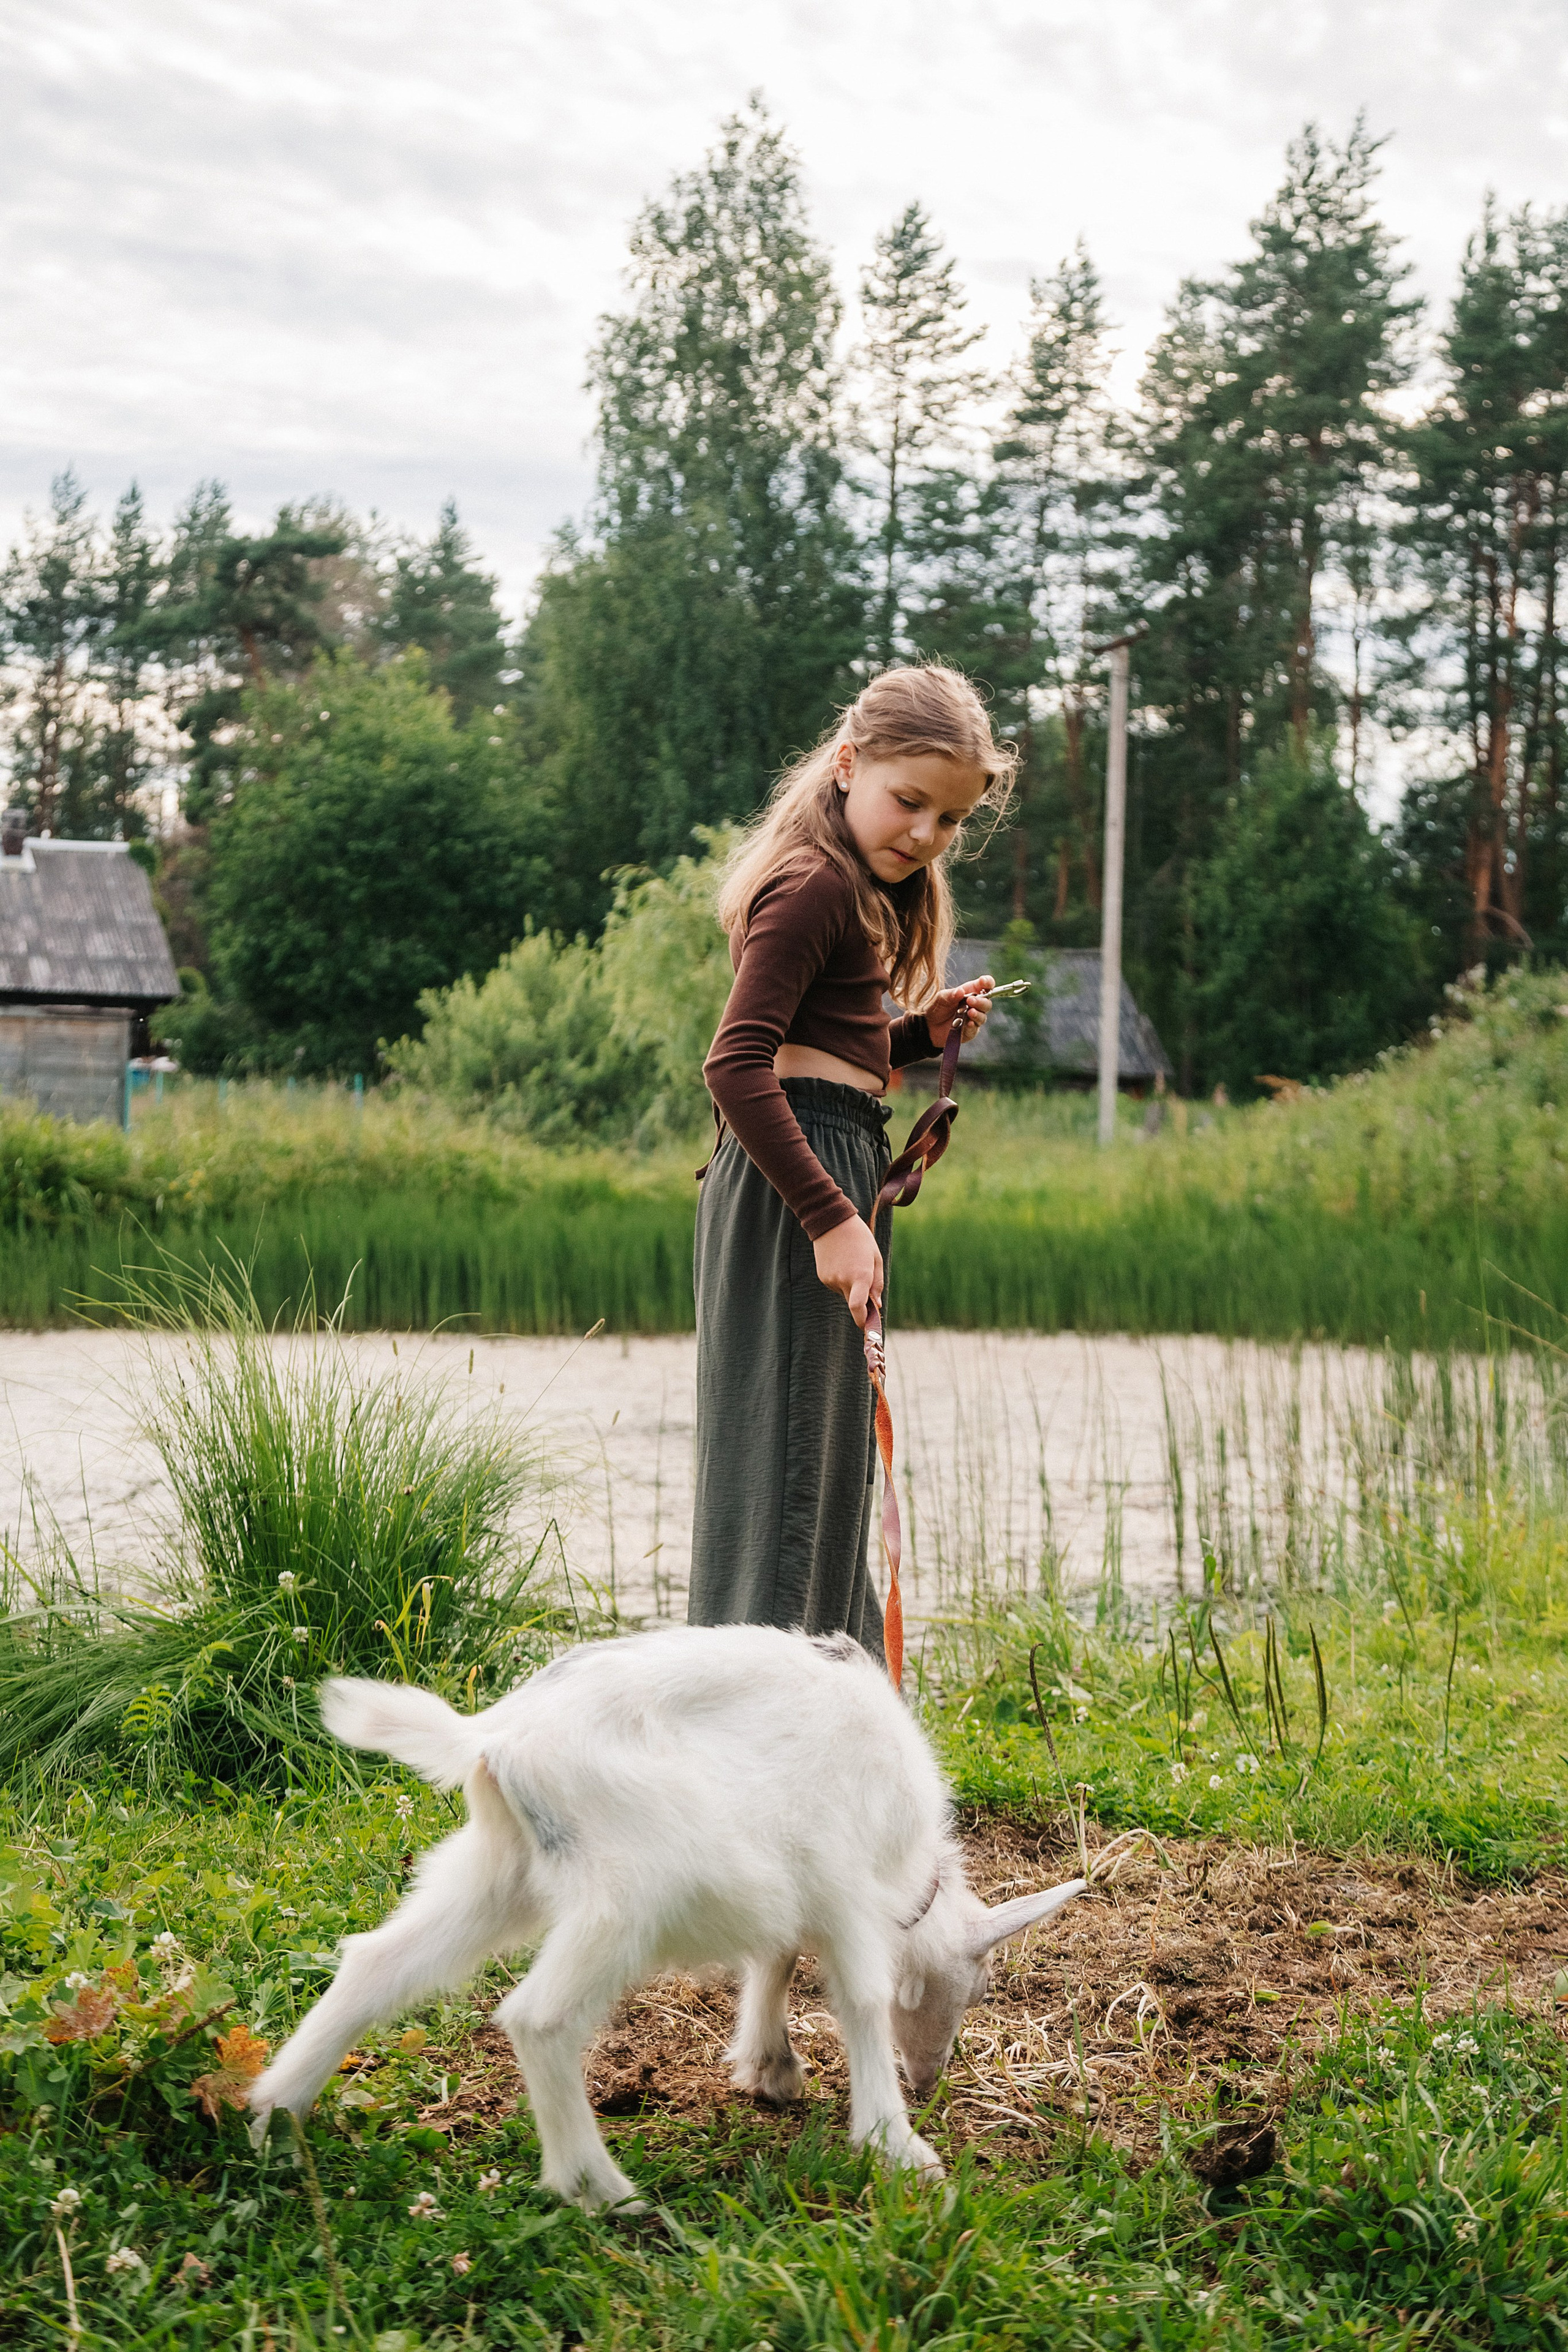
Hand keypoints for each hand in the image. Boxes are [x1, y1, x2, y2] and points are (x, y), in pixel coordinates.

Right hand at [813, 1213, 884, 1327]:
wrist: (832, 1222)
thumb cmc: (860, 1238)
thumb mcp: (875, 1257)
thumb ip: (877, 1283)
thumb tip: (875, 1305)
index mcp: (860, 1275)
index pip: (858, 1307)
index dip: (862, 1320)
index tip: (866, 1325)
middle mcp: (844, 1280)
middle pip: (854, 1304)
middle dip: (861, 1302)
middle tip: (866, 1285)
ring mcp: (830, 1279)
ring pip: (845, 1294)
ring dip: (850, 1286)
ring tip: (851, 1263)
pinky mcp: (822, 1277)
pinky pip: (836, 1286)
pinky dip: (841, 1280)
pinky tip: (842, 1262)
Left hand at [925, 976, 993, 1048]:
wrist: (928, 1025)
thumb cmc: (937, 1007)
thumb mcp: (941, 998)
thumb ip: (951, 995)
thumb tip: (961, 991)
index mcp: (970, 992)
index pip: (985, 985)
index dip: (987, 982)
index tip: (983, 982)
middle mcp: (975, 1006)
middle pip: (987, 1002)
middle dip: (981, 1001)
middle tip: (970, 1000)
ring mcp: (973, 1019)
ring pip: (983, 1016)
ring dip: (977, 1014)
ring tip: (969, 1012)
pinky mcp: (969, 1031)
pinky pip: (974, 1029)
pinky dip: (972, 1026)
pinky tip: (968, 1023)